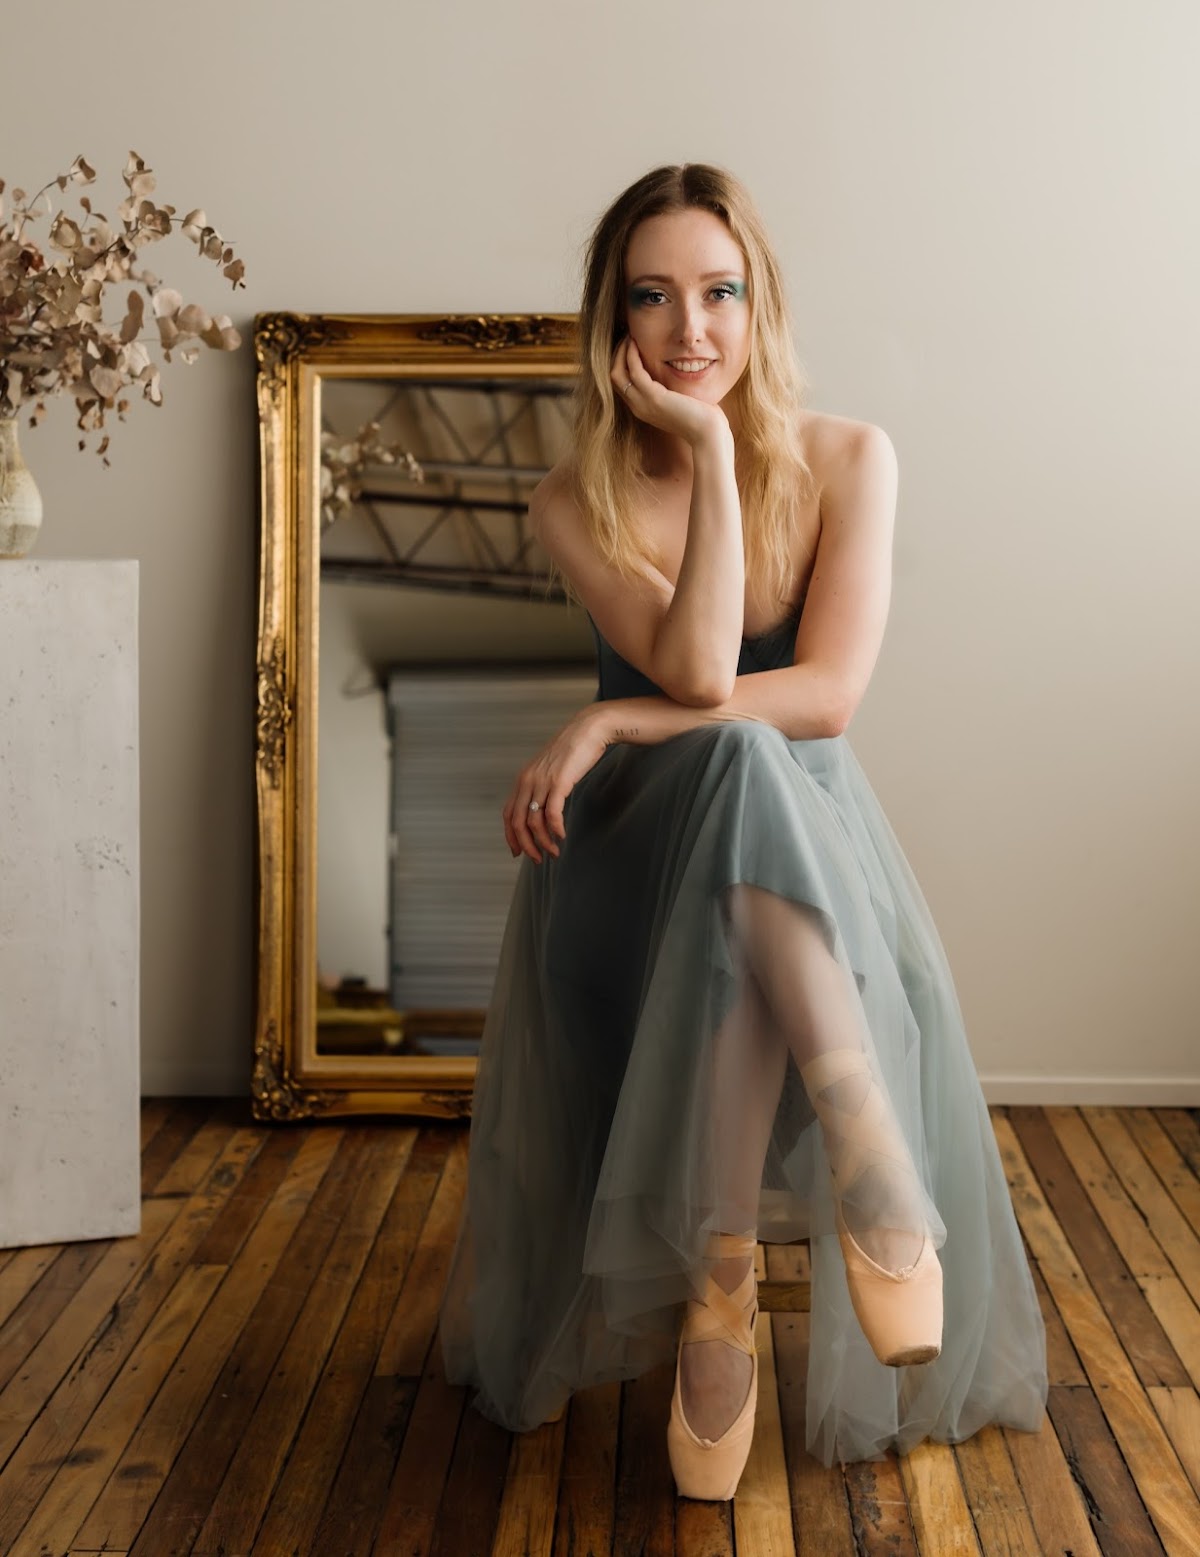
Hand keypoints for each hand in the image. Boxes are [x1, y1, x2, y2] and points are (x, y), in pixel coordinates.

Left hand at [502, 706, 609, 863]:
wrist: (589, 730)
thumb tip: (542, 810)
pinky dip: (556, 829)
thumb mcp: (550, 770)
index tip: (518, 852)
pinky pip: (552, 813)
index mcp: (523, 779)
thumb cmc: (573, 751)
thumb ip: (542, 787)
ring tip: (554, 852)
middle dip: (526, 845)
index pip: (508, 814)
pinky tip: (562, 837)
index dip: (511, 836)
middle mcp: (528, 781)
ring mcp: (542, 781)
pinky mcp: (559, 782)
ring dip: (544, 842)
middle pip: (518, 822)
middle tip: (537, 859)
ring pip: (534, 821)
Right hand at [610, 336, 730, 446]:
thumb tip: (673, 375)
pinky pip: (634, 371)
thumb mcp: (678, 403)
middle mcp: (638, 407)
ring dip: (622, 352)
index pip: (621, 384)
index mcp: (642, 408)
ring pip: (617, 374)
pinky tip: (637, 343)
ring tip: (629, 337)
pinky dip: (632, 355)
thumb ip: (670, 391)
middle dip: (617, 356)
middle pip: (614, 378)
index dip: (621, 364)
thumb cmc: (699, 418)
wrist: (706, 433)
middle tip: (626, 338)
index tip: (629, 347)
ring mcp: (643, 403)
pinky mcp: (653, 397)